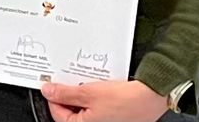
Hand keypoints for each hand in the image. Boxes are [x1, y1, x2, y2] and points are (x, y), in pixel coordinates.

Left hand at [37, 79, 170, 120]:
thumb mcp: (88, 93)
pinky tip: (99, 87)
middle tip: (71, 81)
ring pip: (84, 108)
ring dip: (82, 95)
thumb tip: (48, 91)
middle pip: (71, 111)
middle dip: (70, 95)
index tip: (53, 84)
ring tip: (88, 83)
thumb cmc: (124, 100)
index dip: (54, 96)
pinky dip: (94, 97)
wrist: (150, 98)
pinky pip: (96, 107)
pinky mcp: (111, 117)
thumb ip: (65, 93)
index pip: (57, 113)